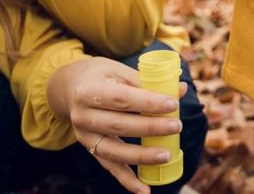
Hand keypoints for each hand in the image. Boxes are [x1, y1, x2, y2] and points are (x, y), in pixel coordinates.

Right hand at [48, 57, 187, 193]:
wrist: (71, 88)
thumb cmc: (102, 76)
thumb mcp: (119, 71)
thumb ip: (147, 82)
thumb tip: (181, 90)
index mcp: (88, 90)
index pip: (122, 98)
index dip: (148, 102)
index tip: (172, 104)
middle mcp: (82, 116)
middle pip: (119, 125)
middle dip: (150, 128)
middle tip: (176, 127)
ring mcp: (84, 136)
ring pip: (114, 150)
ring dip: (141, 156)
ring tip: (166, 155)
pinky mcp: (90, 149)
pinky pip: (109, 166)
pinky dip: (127, 180)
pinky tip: (144, 190)